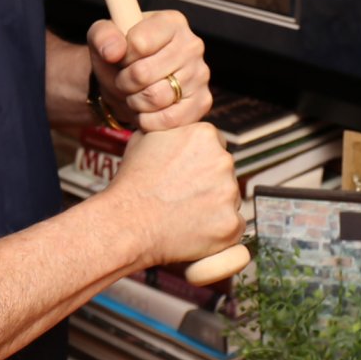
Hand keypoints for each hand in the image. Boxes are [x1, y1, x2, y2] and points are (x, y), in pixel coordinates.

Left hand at [88, 10, 209, 132]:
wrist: (130, 83)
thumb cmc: (120, 56)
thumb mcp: (103, 37)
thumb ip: (103, 36)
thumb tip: (113, 51)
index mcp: (171, 22)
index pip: (139, 43)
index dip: (122, 56)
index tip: (122, 57)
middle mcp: (192, 45)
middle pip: (144, 73)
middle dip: (124, 82)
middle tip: (124, 80)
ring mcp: (200, 74)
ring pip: (156, 98)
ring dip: (135, 101)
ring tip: (135, 94)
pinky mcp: (202, 102)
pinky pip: (169, 119)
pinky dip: (149, 120)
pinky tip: (146, 110)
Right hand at [104, 121, 243, 268]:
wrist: (128, 222)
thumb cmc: (133, 183)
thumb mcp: (146, 137)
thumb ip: (174, 130)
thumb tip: (180, 130)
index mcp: (204, 134)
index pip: (215, 144)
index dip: (200, 160)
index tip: (188, 172)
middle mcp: (222, 160)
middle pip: (224, 170)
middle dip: (208, 181)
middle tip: (184, 194)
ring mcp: (229, 192)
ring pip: (229, 197)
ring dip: (214, 204)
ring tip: (185, 212)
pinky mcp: (231, 224)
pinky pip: (232, 225)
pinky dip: (218, 229)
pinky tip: (194, 227)